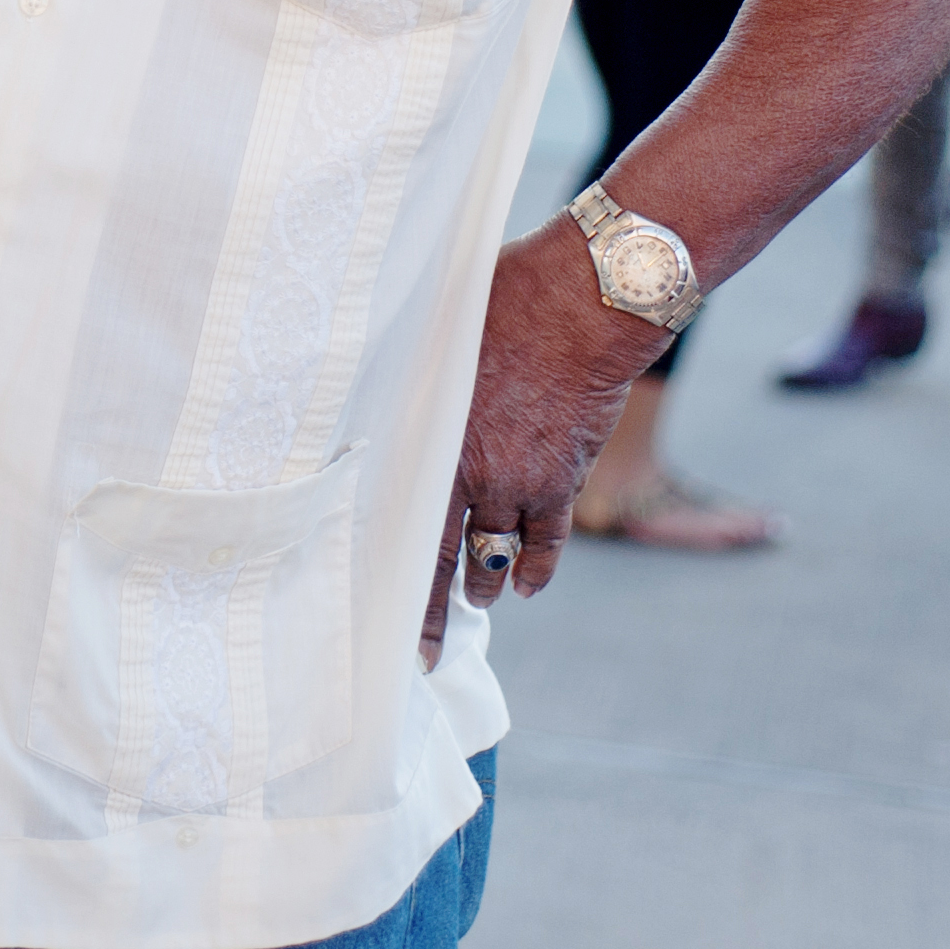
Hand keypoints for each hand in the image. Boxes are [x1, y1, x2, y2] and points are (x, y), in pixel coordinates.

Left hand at [422, 227, 653, 664]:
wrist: (582, 304)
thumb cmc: (499, 303)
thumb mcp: (432, 340)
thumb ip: (405, 386)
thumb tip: (367, 404)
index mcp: (427, 439)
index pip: (401, 532)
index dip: (394, 586)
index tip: (385, 624)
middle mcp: (470, 473)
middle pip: (444, 560)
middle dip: (434, 610)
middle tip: (425, 644)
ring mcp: (519, 482)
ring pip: (493, 556)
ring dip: (483, 582)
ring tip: (476, 595)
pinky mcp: (561, 479)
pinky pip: (546, 542)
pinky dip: (534, 569)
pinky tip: (527, 586)